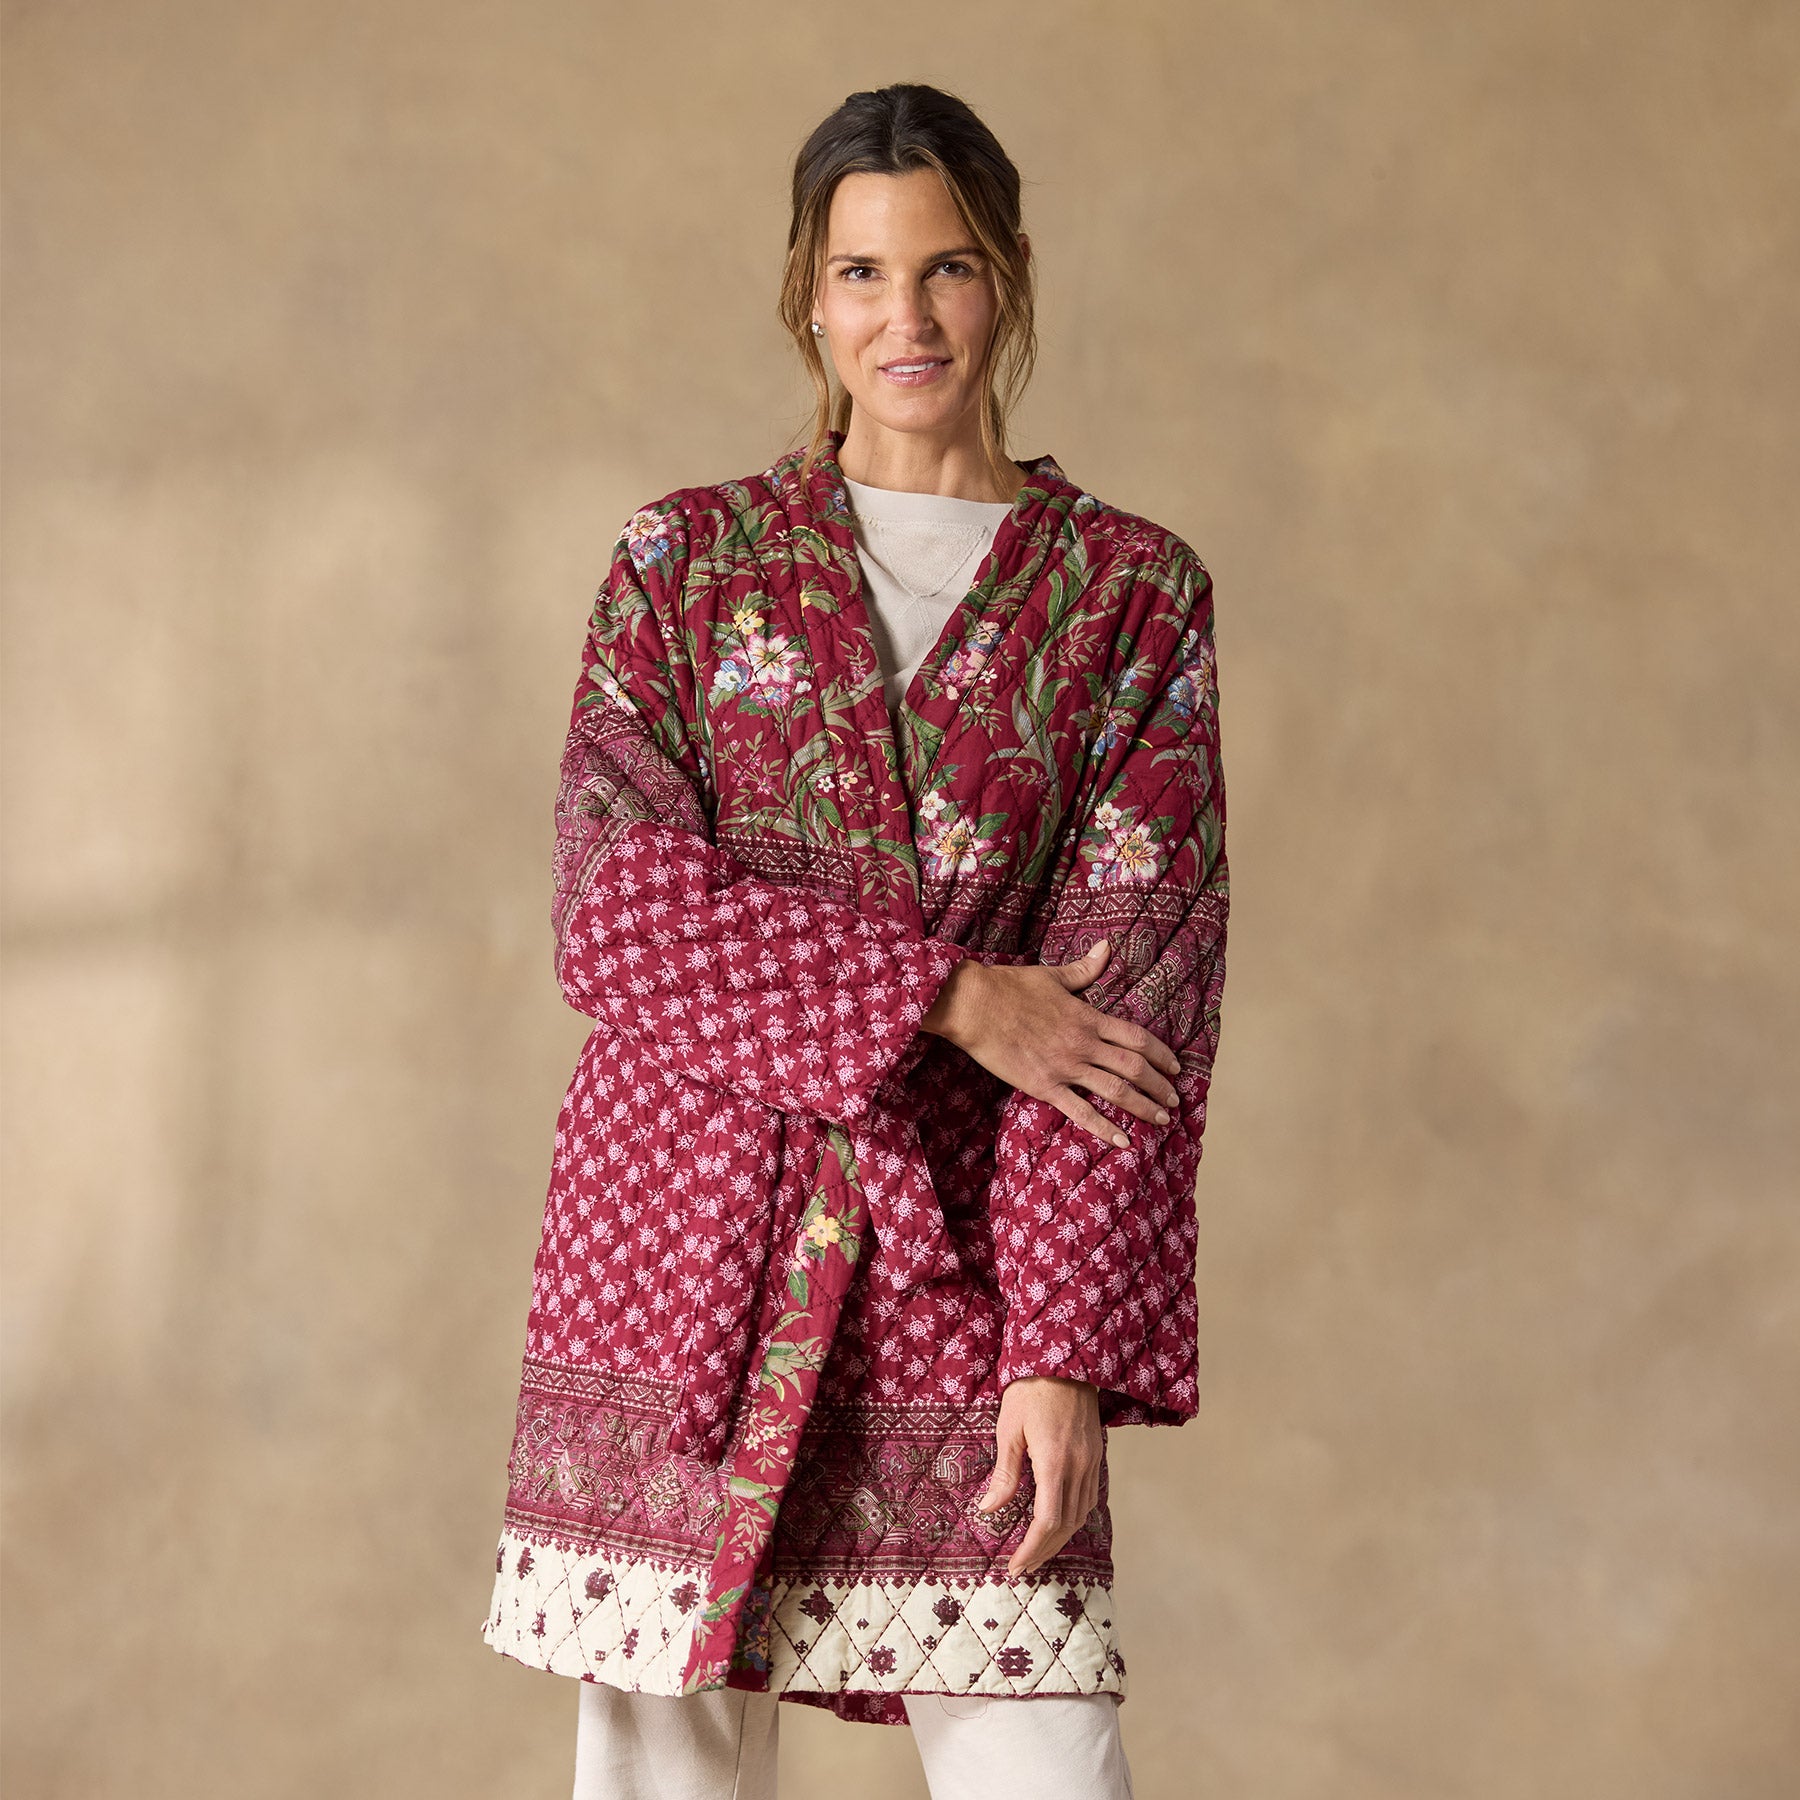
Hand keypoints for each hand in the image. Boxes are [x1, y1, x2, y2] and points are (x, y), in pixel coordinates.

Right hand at [922, 938, 1182, 1147]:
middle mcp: (1084, 1044)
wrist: (974, 1005)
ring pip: (1116, 1091)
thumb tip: (1106, 947)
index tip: (1176, 1067)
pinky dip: (1104, 1128)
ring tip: (1161, 1119)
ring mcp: (1066, 1067)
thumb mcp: (1053, 975)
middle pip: (1134, 1067)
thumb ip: (1084, 969)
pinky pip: (1081, 1112)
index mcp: (1088, 1017)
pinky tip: (1123, 1141)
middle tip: (1174, 1100)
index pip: (1137, 1038)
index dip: (1162, 1054)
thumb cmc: (1010, 987)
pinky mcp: (1045, 1086)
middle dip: (1159, 1086)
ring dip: (1143, 1106)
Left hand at [974, 1375, 1102, 1576]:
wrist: (1067, 1359)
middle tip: (1023, 1567)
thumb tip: (988, 1509)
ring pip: (1081, 1514)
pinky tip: (1058, 1522)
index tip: (1016, 1565)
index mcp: (1054, 1461)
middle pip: (1066, 1524)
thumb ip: (1005, 1473)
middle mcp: (1079, 1466)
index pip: (1047, 1520)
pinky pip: (1088, 1497)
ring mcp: (1092, 1461)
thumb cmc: (1031, 1389)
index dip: (1032, 1548)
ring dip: (1059, 1538)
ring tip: (1037, 1552)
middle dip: (1044, 1550)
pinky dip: (1073, 1517)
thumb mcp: (1009, 1428)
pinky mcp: (1096, 1454)